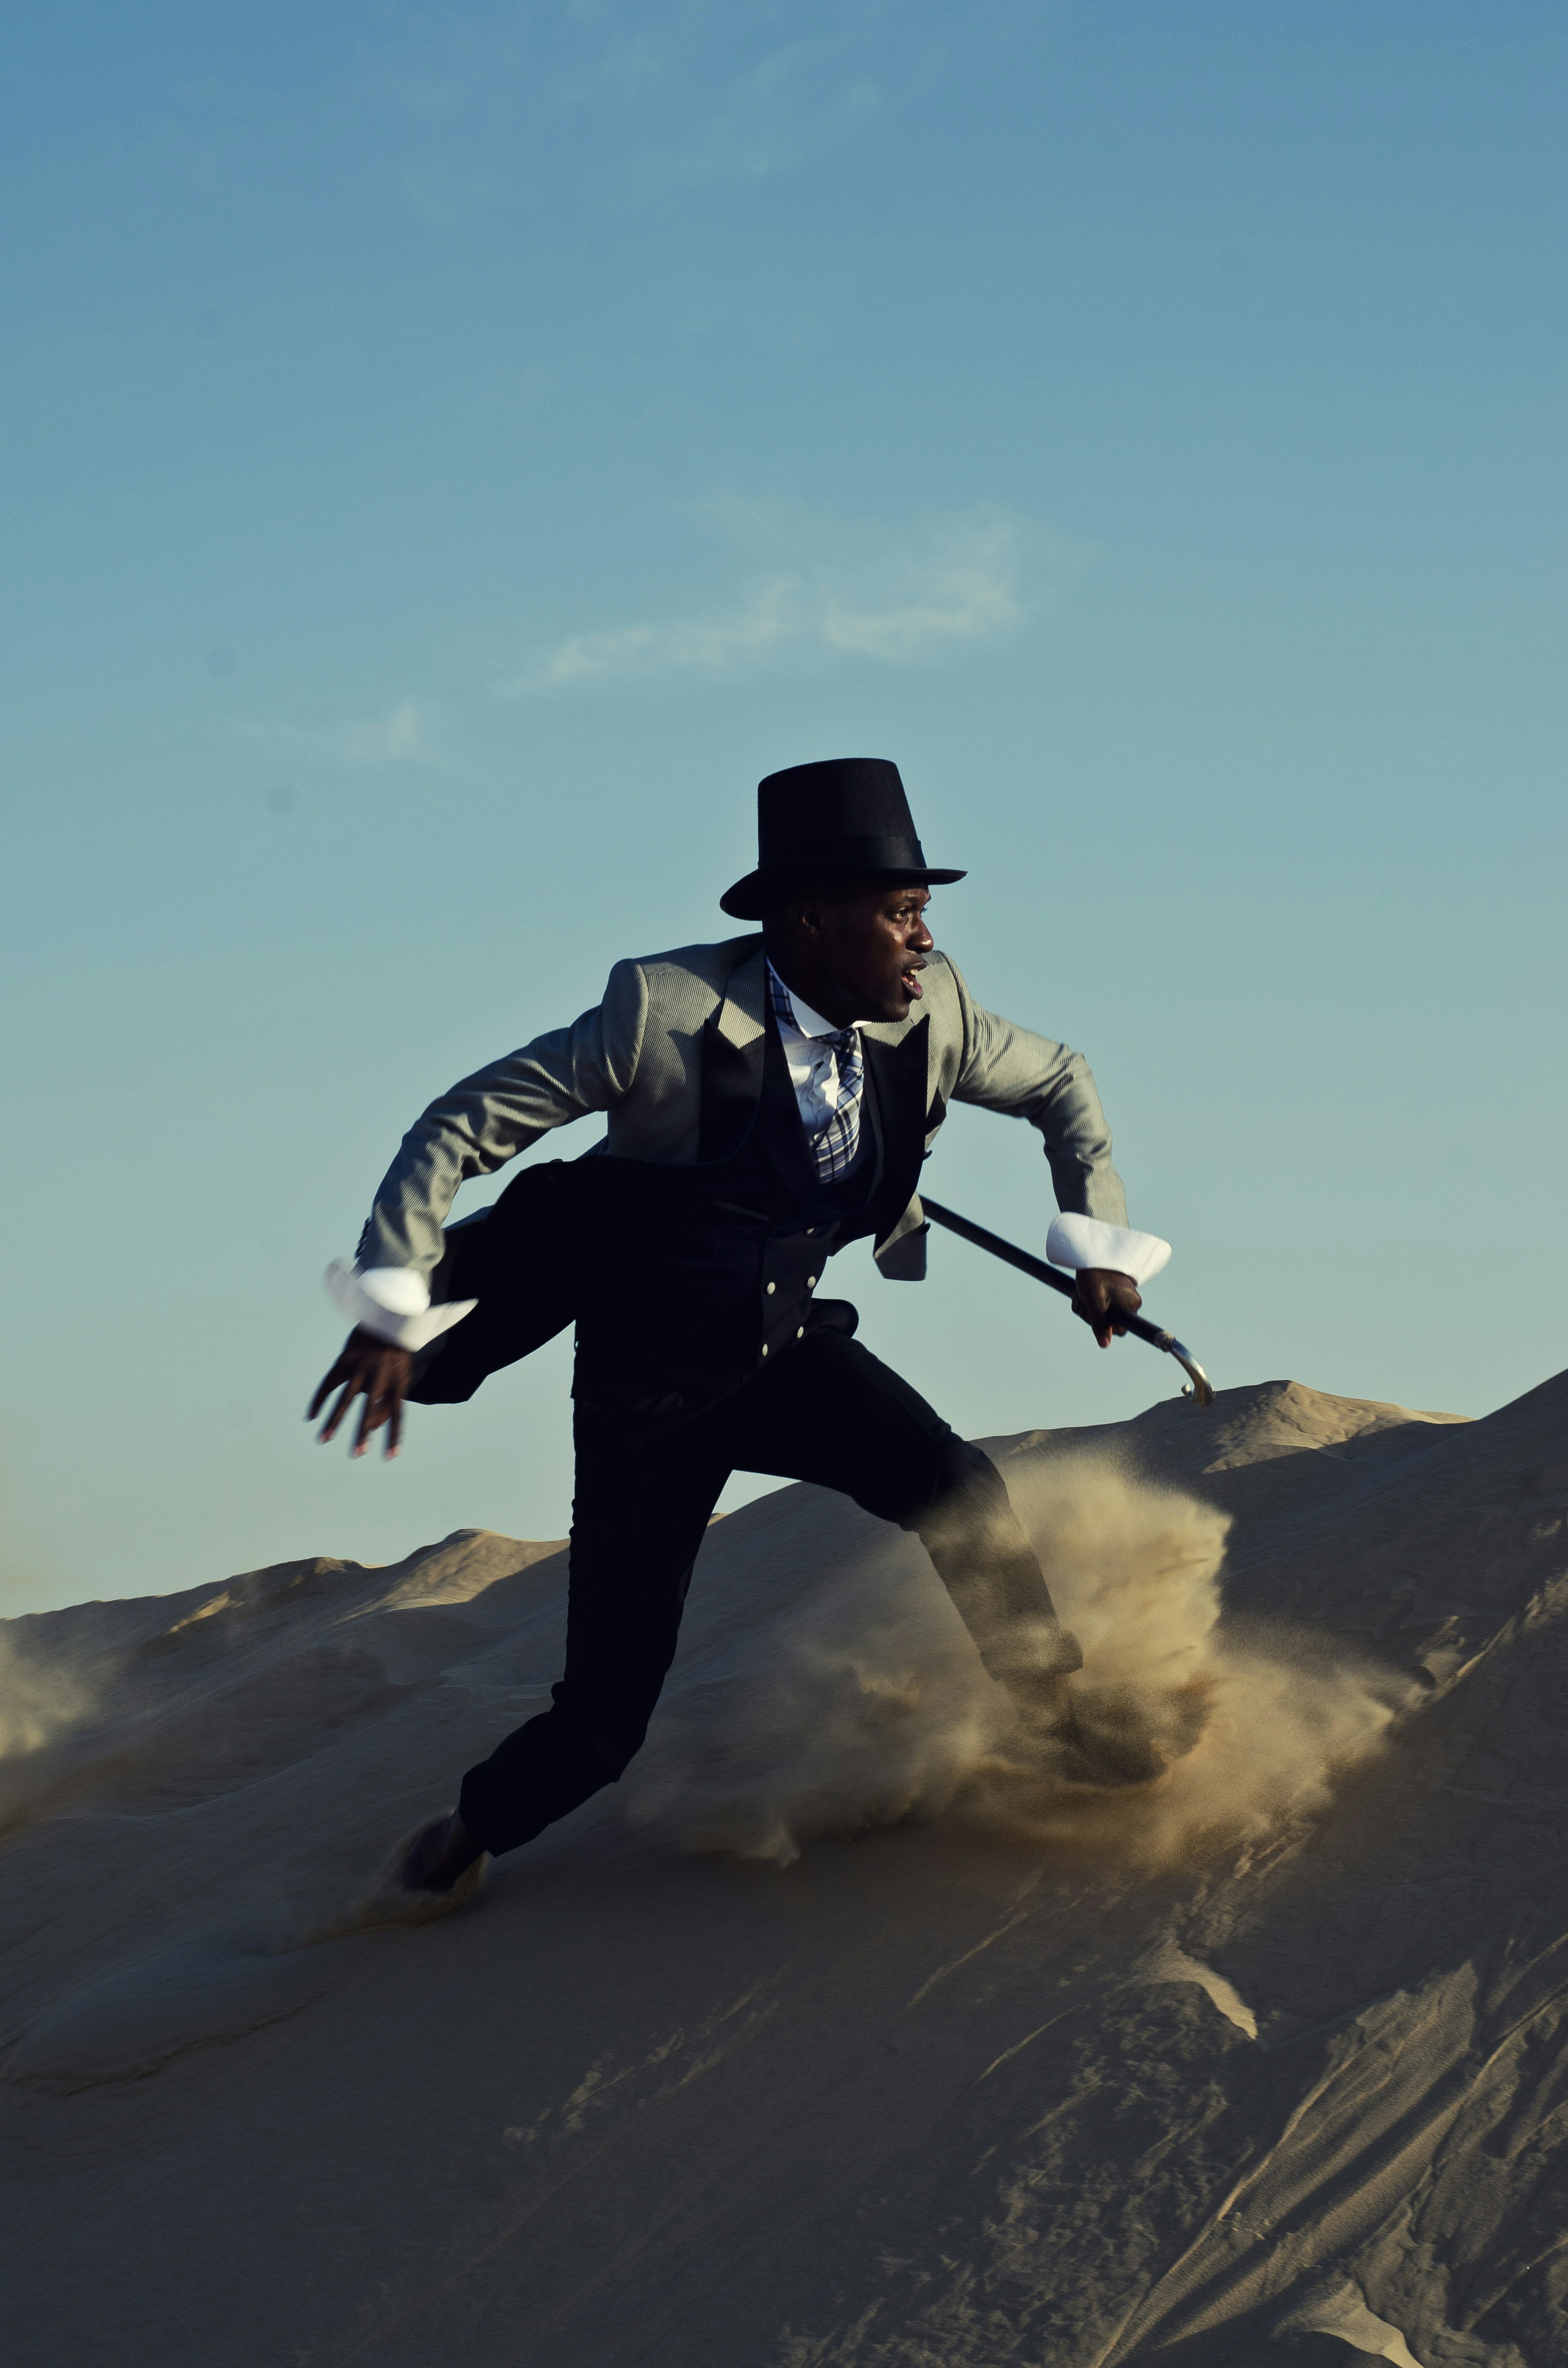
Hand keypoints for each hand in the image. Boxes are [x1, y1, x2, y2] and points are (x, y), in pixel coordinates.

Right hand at [307, 1328, 412, 1457]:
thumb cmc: (396, 1356)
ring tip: (324, 1440)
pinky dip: (319, 1399)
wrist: (386, 1321)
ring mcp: (360, 1368)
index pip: (397, 1413)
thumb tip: (371, 1427)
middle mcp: (379, 1375)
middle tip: (356, 1454)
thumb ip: (389, 1401)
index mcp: (398, 1381)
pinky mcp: (344, 1362)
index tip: (391, 1456)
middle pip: (370, 1408)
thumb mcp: (402, 1377)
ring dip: (334, 1420)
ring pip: (345, 1399)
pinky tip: (311, 1416)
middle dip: (363, 1432)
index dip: (395, 1434)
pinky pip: (329, 1384)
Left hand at [1072, 1267, 1140, 1348]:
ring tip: (1081, 1291)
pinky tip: (1082, 1289)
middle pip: (1107, 1322)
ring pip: (1100, 1312)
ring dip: (1086, 1305)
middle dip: (1090, 1314)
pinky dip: (1088, 1298)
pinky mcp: (1112, 1290)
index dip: (1103, 1326)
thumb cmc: (1095, 1274)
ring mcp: (1121, 1295)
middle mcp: (1130, 1302)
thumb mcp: (1094, 1300)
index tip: (1093, 1314)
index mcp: (1131, 1305)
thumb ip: (1100, 1323)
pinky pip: (1099, 1303)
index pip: (1119, 1330)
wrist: (1093, 1250)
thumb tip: (1104, 1344)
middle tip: (1083, 1299)